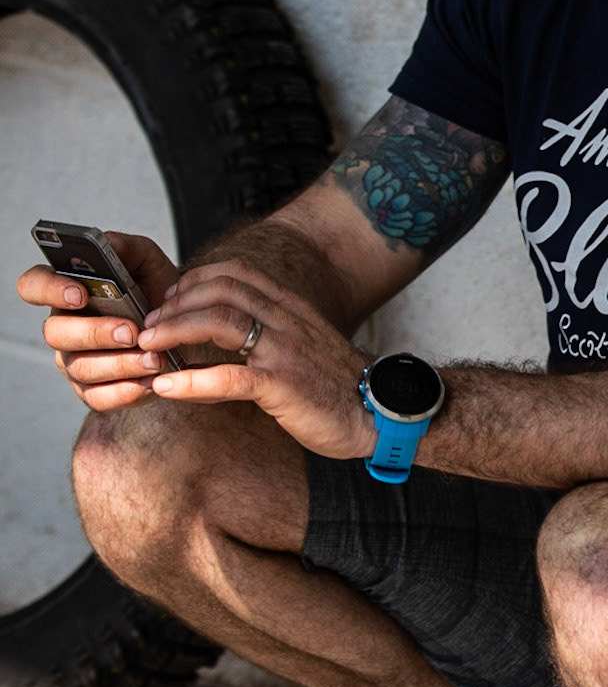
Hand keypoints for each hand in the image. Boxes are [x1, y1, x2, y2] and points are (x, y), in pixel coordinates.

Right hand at [17, 232, 181, 411]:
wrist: (184, 326)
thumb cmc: (157, 291)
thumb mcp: (146, 261)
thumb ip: (124, 247)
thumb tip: (105, 243)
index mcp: (66, 291)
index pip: (33, 286)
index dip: (49, 290)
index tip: (80, 294)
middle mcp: (64, 327)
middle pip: (56, 333)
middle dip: (95, 332)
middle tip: (131, 331)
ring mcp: (74, 361)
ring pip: (82, 367)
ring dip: (120, 364)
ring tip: (154, 358)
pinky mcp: (93, 391)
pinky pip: (98, 398)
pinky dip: (127, 391)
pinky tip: (150, 381)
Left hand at [137, 259, 375, 459]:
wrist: (380, 413)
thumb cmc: (338, 385)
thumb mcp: (305, 345)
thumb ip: (273, 334)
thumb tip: (231, 338)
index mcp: (290, 309)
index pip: (236, 274)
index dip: (195, 279)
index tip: (170, 298)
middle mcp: (286, 321)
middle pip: (220, 290)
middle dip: (175, 304)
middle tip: (148, 325)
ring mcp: (284, 351)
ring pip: (220, 321)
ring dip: (174, 330)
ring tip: (147, 347)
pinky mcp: (283, 386)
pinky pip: (229, 377)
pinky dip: (191, 380)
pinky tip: (166, 387)